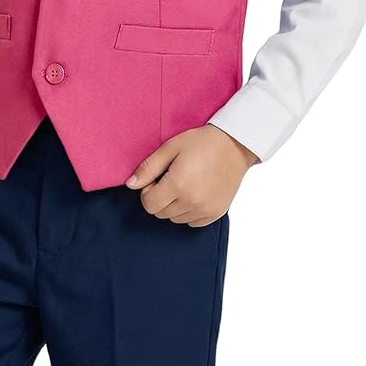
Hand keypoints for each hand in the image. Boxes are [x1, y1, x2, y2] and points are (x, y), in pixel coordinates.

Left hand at [125, 124, 258, 226]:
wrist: (234, 145)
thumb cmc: (201, 142)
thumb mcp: (171, 147)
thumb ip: (148, 168)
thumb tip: (130, 185)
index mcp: (178, 185)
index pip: (149, 204)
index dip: (148, 191)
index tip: (157, 178)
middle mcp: (192, 202)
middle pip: (161, 213)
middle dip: (160, 198)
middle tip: (171, 178)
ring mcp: (205, 210)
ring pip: (176, 219)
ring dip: (174, 205)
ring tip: (185, 183)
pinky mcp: (216, 214)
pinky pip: (192, 223)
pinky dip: (189, 211)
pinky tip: (195, 192)